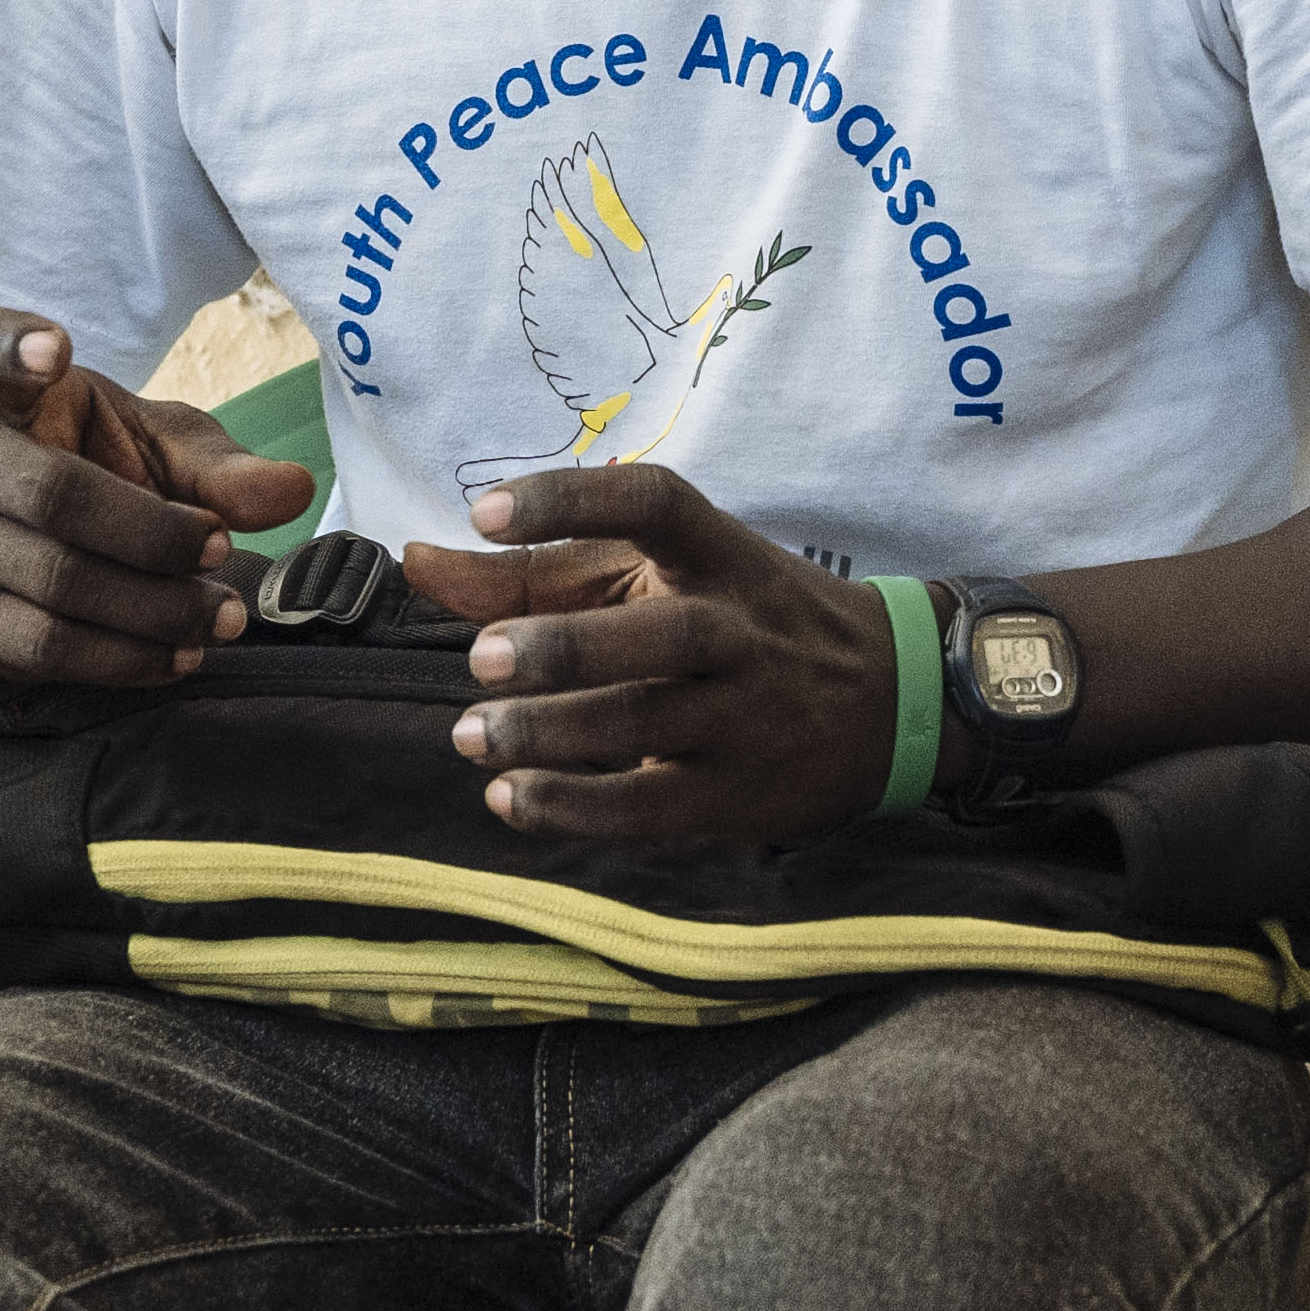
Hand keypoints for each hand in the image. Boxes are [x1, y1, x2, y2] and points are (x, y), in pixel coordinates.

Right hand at [0, 310, 318, 691]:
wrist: (30, 549)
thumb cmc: (105, 477)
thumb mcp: (161, 450)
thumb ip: (222, 468)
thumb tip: (293, 490)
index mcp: (18, 402)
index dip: (9, 344)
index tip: (51, 348)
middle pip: (53, 494)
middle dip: (154, 532)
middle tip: (221, 546)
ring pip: (57, 583)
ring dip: (157, 606)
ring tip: (223, 613)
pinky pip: (48, 648)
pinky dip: (128, 658)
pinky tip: (181, 653)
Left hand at [420, 462, 896, 846]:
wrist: (890, 705)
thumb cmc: (741, 624)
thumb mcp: (659, 579)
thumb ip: (536, 573)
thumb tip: (418, 563)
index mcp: (722, 556)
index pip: (657, 505)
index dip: (571, 502)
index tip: (483, 512)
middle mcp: (742, 632)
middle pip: (665, 633)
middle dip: (569, 646)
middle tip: (481, 658)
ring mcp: (746, 716)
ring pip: (653, 723)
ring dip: (553, 733)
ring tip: (471, 736)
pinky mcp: (736, 794)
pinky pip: (652, 806)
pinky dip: (575, 808)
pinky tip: (509, 800)